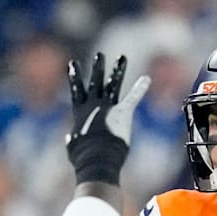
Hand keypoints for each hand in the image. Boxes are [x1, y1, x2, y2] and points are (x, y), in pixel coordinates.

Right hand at [65, 53, 149, 184]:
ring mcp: (109, 108)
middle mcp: (94, 105)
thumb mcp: (72, 147)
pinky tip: (147, 79)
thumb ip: (71, 140)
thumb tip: (69, 138)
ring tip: (122, 57)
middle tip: (99, 55)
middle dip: (98, 68)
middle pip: (96, 82)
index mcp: (80, 112)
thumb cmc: (83, 156)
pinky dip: (140, 88)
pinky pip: (133, 98)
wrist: (97, 159)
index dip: (75, 76)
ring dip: (118, 71)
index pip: (77, 90)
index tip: (73, 63)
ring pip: (114, 84)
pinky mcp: (123, 113)